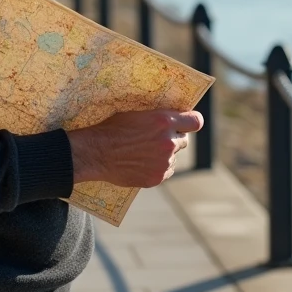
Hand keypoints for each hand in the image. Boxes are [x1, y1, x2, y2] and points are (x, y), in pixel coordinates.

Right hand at [68, 109, 202, 187]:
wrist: (97, 152)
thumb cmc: (112, 129)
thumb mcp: (136, 114)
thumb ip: (158, 119)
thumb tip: (171, 121)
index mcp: (164, 121)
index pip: (195, 122)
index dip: (192, 122)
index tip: (188, 124)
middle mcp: (168, 141)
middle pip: (184, 141)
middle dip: (174, 139)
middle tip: (158, 140)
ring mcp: (164, 161)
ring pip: (174, 157)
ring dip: (165, 155)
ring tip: (144, 153)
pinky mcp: (158, 177)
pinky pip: (166, 171)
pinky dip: (159, 168)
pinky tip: (143, 164)